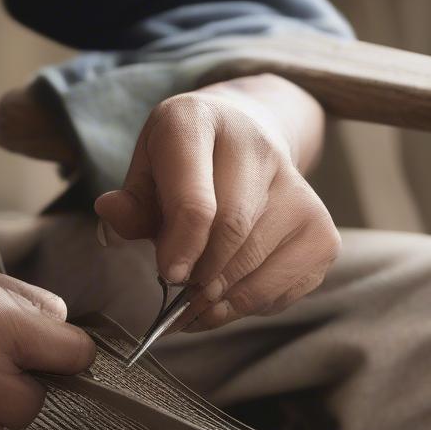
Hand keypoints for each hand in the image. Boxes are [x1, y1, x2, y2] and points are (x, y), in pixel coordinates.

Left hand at [94, 76, 339, 332]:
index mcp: (197, 121)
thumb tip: (110, 214)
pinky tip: (226, 298)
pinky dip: (252, 304)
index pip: (197, 198)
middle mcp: (257, 145)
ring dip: (221, 299)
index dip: (181, 246)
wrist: (240, 143)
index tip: (169, 276)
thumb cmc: (180, 166)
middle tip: (177, 298)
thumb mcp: (145, 172)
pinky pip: (287, 283)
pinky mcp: (321, 227)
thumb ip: (130, 203)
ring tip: (193, 308)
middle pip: (232, 232)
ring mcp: (298, 185)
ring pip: (258, 262)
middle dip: (200, 275)